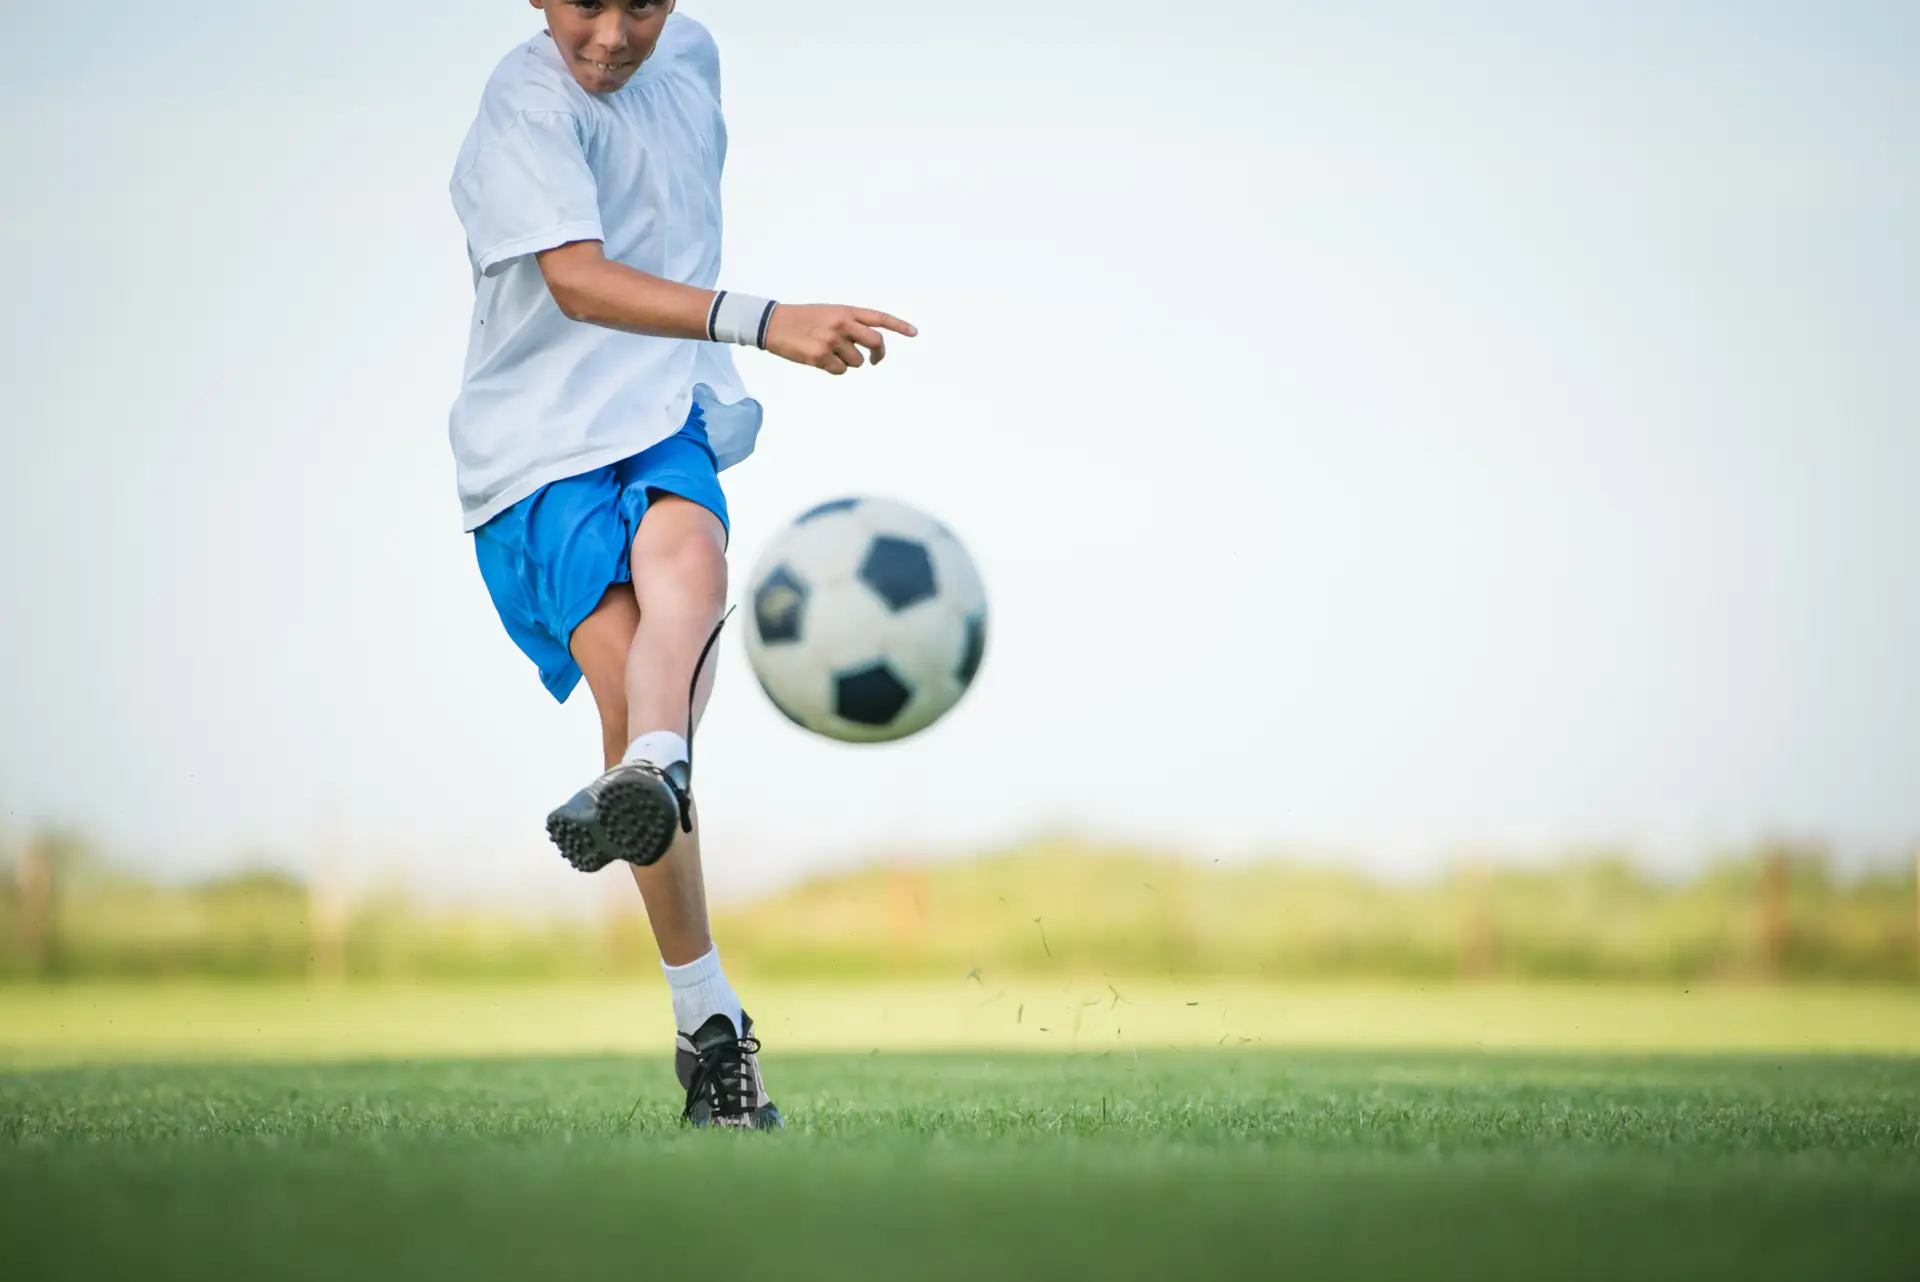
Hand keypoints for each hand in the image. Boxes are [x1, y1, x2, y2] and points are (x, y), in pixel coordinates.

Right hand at [763, 305, 917, 374]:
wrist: (772, 323)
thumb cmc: (801, 319)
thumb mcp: (827, 313)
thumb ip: (848, 323)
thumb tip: (866, 345)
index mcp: (844, 310)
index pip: (878, 317)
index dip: (898, 325)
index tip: (914, 333)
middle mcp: (841, 323)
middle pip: (876, 342)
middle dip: (879, 354)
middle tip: (875, 359)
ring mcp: (832, 340)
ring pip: (857, 361)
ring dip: (849, 362)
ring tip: (830, 353)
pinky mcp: (820, 356)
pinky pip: (840, 371)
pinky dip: (834, 369)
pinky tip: (819, 359)